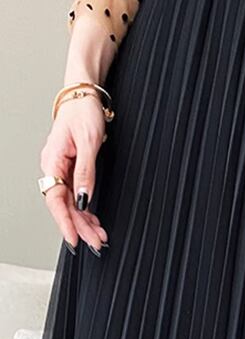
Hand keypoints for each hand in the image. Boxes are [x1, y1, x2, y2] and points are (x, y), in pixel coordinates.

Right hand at [39, 93, 108, 255]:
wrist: (85, 95)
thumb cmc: (84, 112)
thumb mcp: (88, 141)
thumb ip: (85, 172)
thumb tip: (84, 200)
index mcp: (52, 162)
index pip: (56, 199)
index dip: (65, 221)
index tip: (75, 239)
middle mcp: (54, 167)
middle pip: (65, 204)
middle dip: (80, 226)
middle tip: (96, 243)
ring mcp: (62, 168)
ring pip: (71, 201)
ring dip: (85, 219)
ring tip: (99, 236)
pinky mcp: (71, 167)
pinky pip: (76, 192)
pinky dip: (86, 207)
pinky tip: (94, 219)